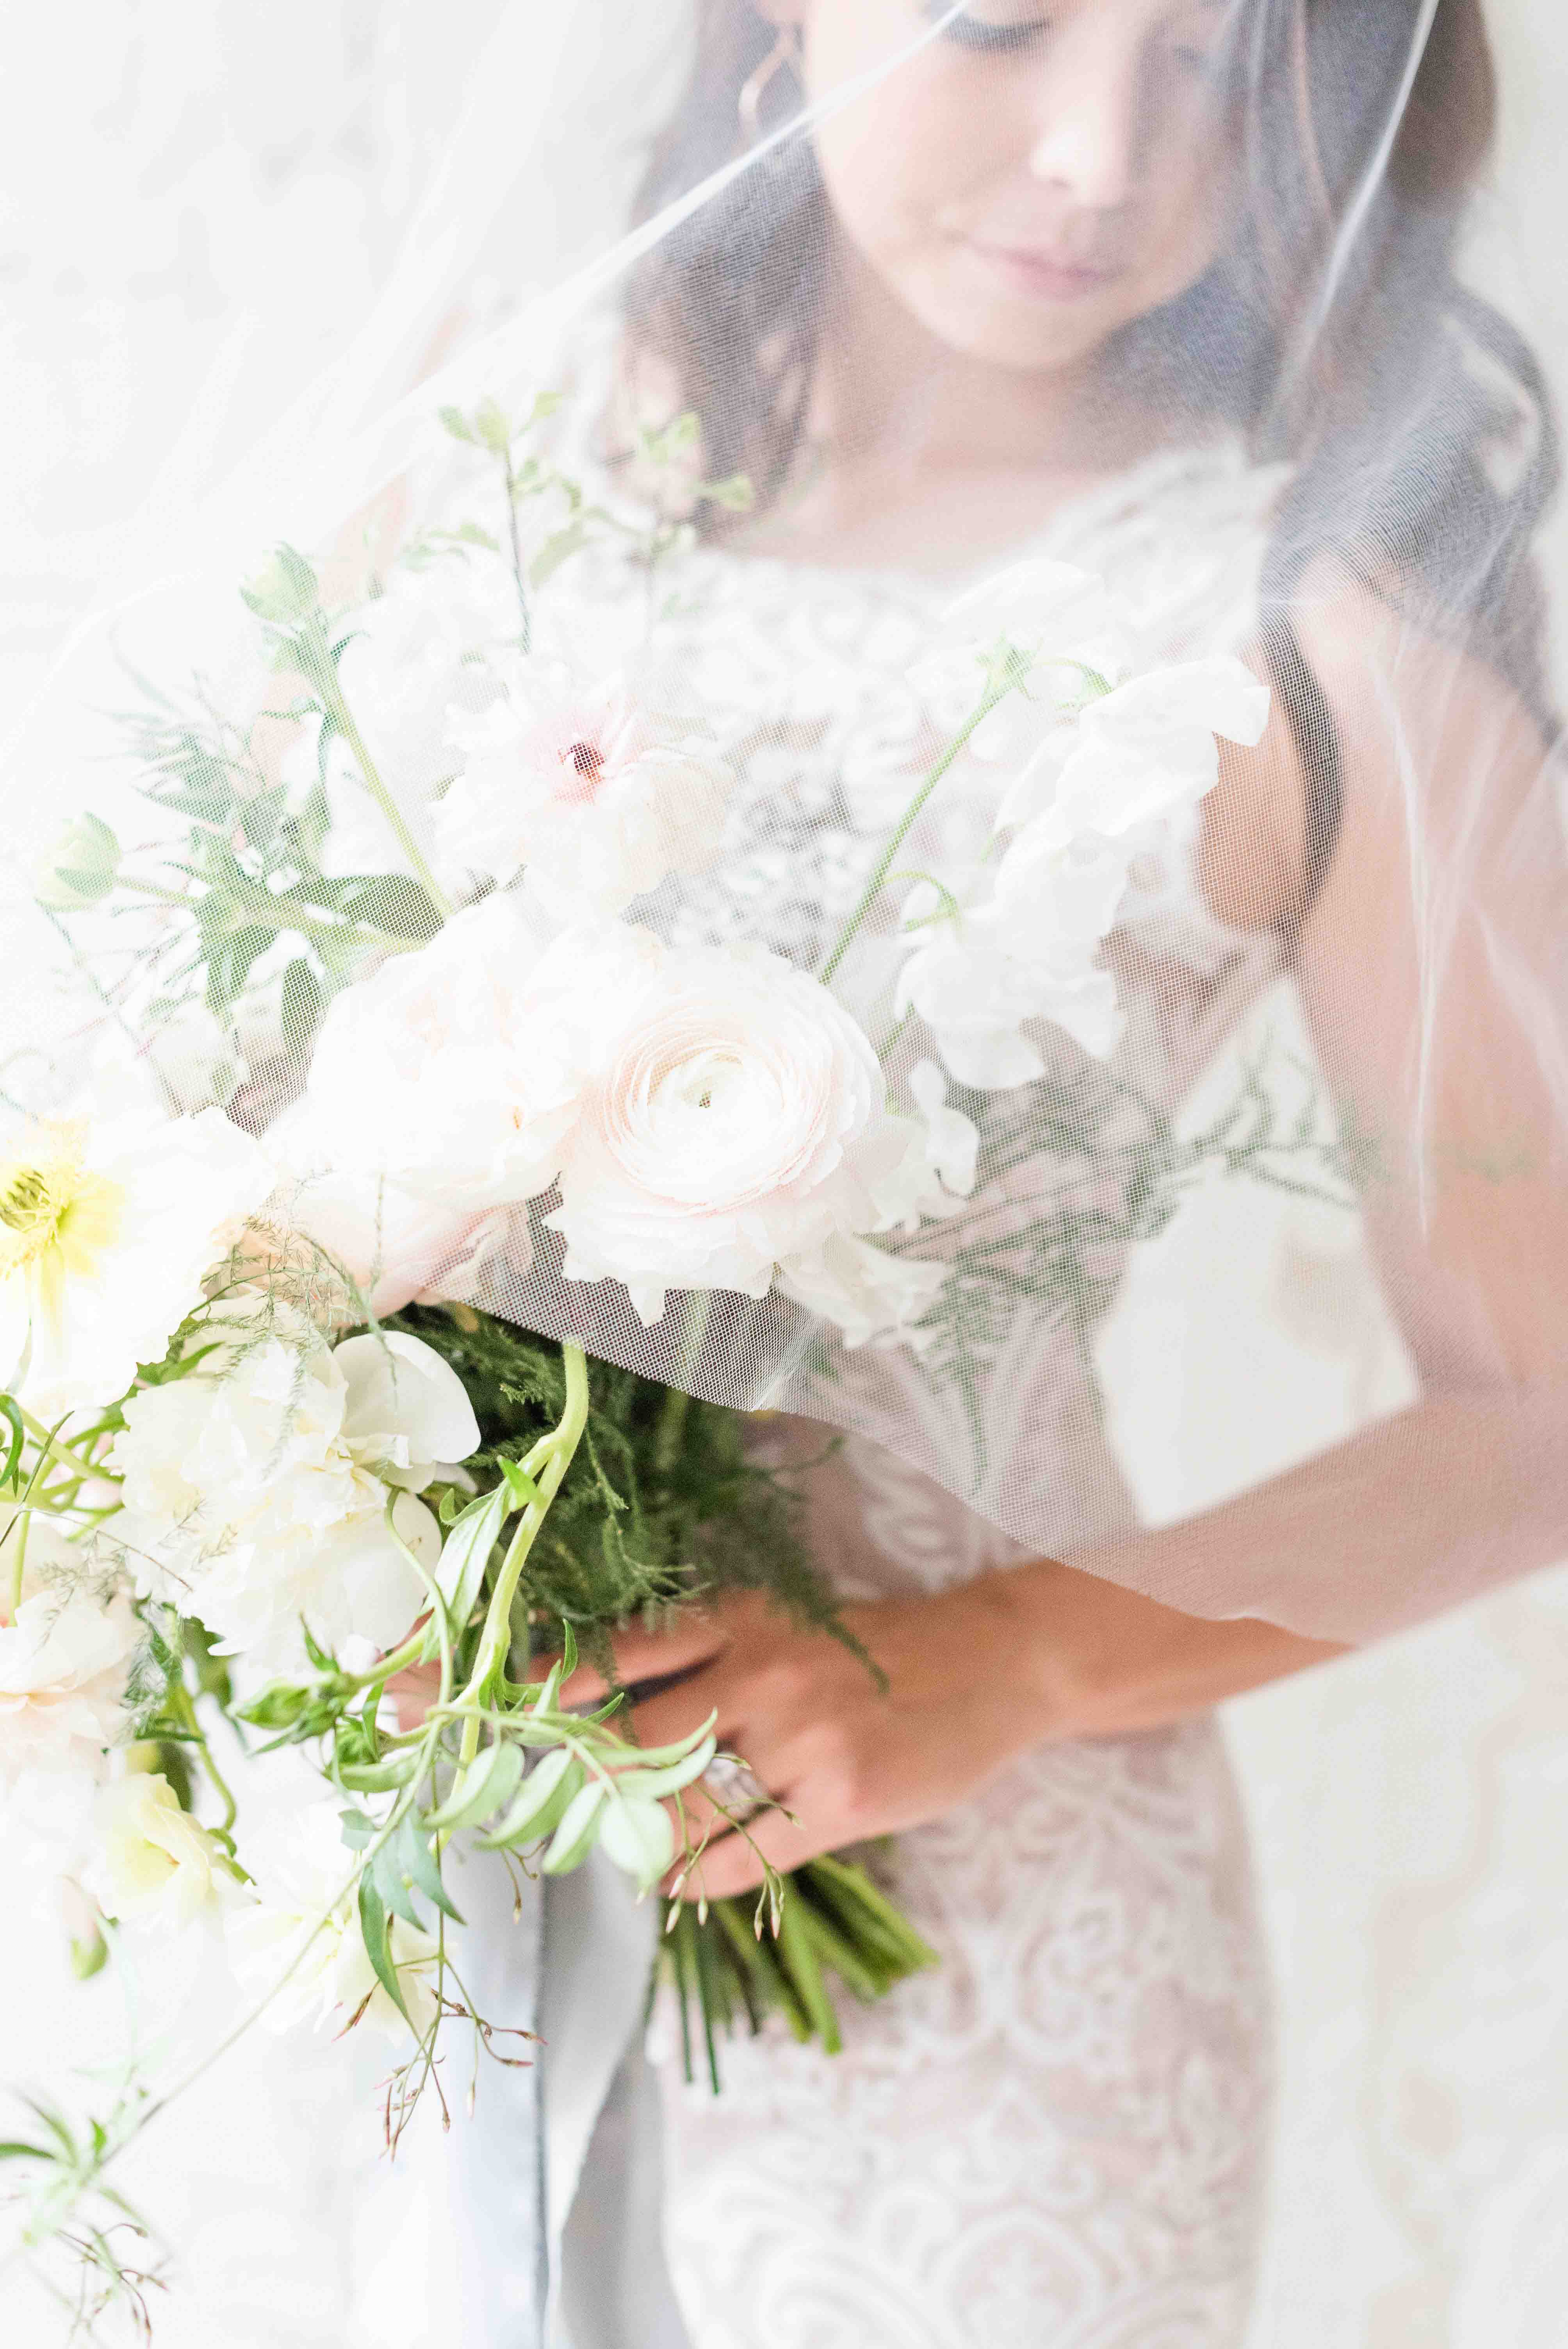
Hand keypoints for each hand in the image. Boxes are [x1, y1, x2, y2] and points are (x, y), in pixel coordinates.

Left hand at [555, 1574, 1050, 1898]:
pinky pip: (745, 1856)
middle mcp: (764, 1673)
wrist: (990, 1663)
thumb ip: (708, 1657)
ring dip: (643, 1837)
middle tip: (568, 1803)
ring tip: (622, 1846)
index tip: (507, 1710)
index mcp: (743, 1619)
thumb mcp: (786, 1623)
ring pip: (686, 1808)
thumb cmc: (874, 1647)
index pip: (624, 1653)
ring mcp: (805, 1741)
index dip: (558, 1687)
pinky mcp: (843, 1801)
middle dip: (594, 1781)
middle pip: (639, 1744)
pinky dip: (696, 1876)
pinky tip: (673, 1881)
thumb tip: (604, 1703)